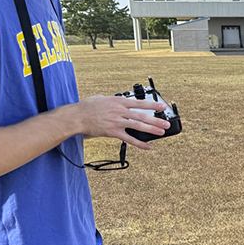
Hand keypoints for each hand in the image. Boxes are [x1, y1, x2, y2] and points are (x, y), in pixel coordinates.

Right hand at [51, 95, 169, 149]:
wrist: (77, 116)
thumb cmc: (87, 107)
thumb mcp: (101, 97)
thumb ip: (110, 99)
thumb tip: (113, 99)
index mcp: (119, 101)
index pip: (140, 103)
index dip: (153, 105)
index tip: (163, 106)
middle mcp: (120, 111)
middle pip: (142, 116)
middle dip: (156, 120)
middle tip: (166, 123)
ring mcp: (117, 122)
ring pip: (138, 126)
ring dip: (151, 130)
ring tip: (161, 132)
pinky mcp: (113, 132)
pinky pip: (129, 139)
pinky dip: (139, 143)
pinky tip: (148, 146)